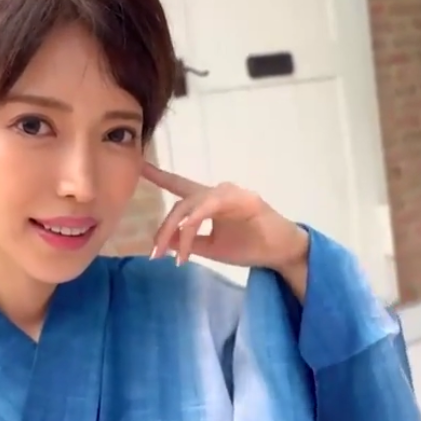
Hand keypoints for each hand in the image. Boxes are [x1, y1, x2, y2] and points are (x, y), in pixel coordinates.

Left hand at [143, 163, 308, 272]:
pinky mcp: (242, 200)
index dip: (159, 176)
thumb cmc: (250, 247)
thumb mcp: (212, 248)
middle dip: (163, 229)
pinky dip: (195, 223)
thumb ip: (189, 242)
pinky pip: (209, 208)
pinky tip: (188, 237)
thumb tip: (164, 243)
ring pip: (190, 206)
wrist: (281, 252)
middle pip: (179, 204)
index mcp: (209, 201)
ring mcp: (229, 193)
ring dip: (176, 230)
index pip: (179, 186)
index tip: (139, 166)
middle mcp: (216, 192)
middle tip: (154, 253)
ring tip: (169, 254)